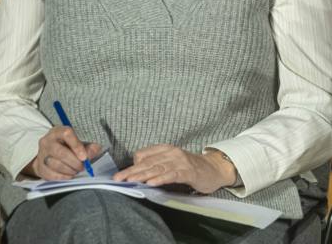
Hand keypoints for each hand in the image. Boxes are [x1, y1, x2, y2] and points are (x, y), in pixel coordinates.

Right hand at [23, 126, 101, 179]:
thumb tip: (93, 152)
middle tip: (82, 167)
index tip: (84, 157)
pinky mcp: (38, 166)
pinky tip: (69, 175)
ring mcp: (41, 154)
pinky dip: (62, 176)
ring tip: (76, 170)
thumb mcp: (80, 142)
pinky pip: (50, 174)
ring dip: (69, 170)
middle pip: (60, 153)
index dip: (76, 146)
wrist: (51, 154)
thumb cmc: (68, 146)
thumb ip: (89, 147)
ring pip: (55, 164)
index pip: (67, 134)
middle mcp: (47, 141)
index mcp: (58, 131)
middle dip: (74, 162)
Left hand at [113, 145, 236, 193]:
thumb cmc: (190, 167)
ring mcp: (181, 162)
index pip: (143, 154)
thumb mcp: (171, 162)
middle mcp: (172, 153)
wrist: (214, 169)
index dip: (132, 165)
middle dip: (131, 171)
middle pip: (148, 162)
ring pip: (157, 168)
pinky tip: (151, 183)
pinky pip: (172, 175)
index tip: (120, 175)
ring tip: (130, 181)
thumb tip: (135, 171)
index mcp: (166, 149)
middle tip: (117, 179)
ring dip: (142, 175)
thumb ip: (156, 164)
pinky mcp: (189, 172)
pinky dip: (161, 179)